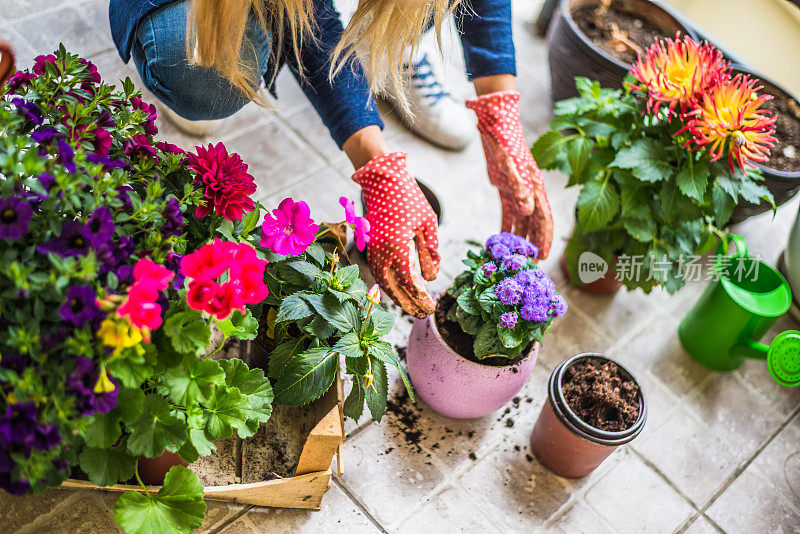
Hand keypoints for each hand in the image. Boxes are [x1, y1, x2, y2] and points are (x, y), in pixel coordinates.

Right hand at [353, 152, 439, 317]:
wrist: (382, 180)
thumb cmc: (409, 198)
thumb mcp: (427, 224)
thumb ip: (429, 253)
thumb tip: (431, 278)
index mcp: (396, 245)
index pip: (409, 281)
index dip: (420, 297)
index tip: (432, 306)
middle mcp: (380, 251)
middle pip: (392, 288)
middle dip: (408, 304)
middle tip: (424, 315)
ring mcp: (372, 250)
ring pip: (382, 282)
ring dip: (397, 298)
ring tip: (414, 309)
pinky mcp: (370, 247)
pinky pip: (378, 273)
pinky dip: (389, 286)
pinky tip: (402, 292)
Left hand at [466, 90, 552, 258]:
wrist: (495, 128)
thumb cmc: (505, 142)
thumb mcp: (510, 164)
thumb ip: (519, 186)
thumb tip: (527, 211)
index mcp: (535, 187)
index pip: (543, 217)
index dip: (543, 237)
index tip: (542, 255)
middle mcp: (530, 192)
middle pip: (534, 223)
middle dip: (533, 243)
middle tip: (530, 265)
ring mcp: (519, 192)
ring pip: (522, 221)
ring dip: (520, 238)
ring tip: (517, 257)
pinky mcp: (506, 191)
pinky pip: (508, 215)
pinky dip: (506, 228)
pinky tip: (501, 240)